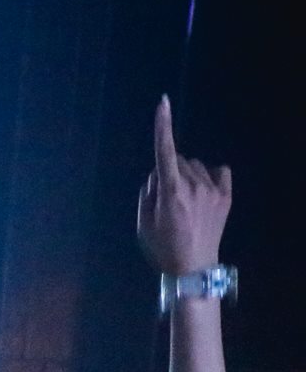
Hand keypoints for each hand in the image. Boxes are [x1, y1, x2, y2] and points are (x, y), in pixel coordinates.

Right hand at [137, 96, 230, 274]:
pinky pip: (219, 171)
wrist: (193, 268)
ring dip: (187, 175)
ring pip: (195, 166)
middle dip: (169, 170)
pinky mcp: (226, 196)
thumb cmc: (162, 247)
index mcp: (170, 191)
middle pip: (177, 160)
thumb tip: (158, 174)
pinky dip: (209, 176)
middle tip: (165, 199)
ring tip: (184, 202)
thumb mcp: (143, 222)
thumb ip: (148, 192)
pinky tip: (204, 192)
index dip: (163, 125)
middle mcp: (194, 185)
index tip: (163, 103)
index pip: (164, 151)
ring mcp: (213, 189)